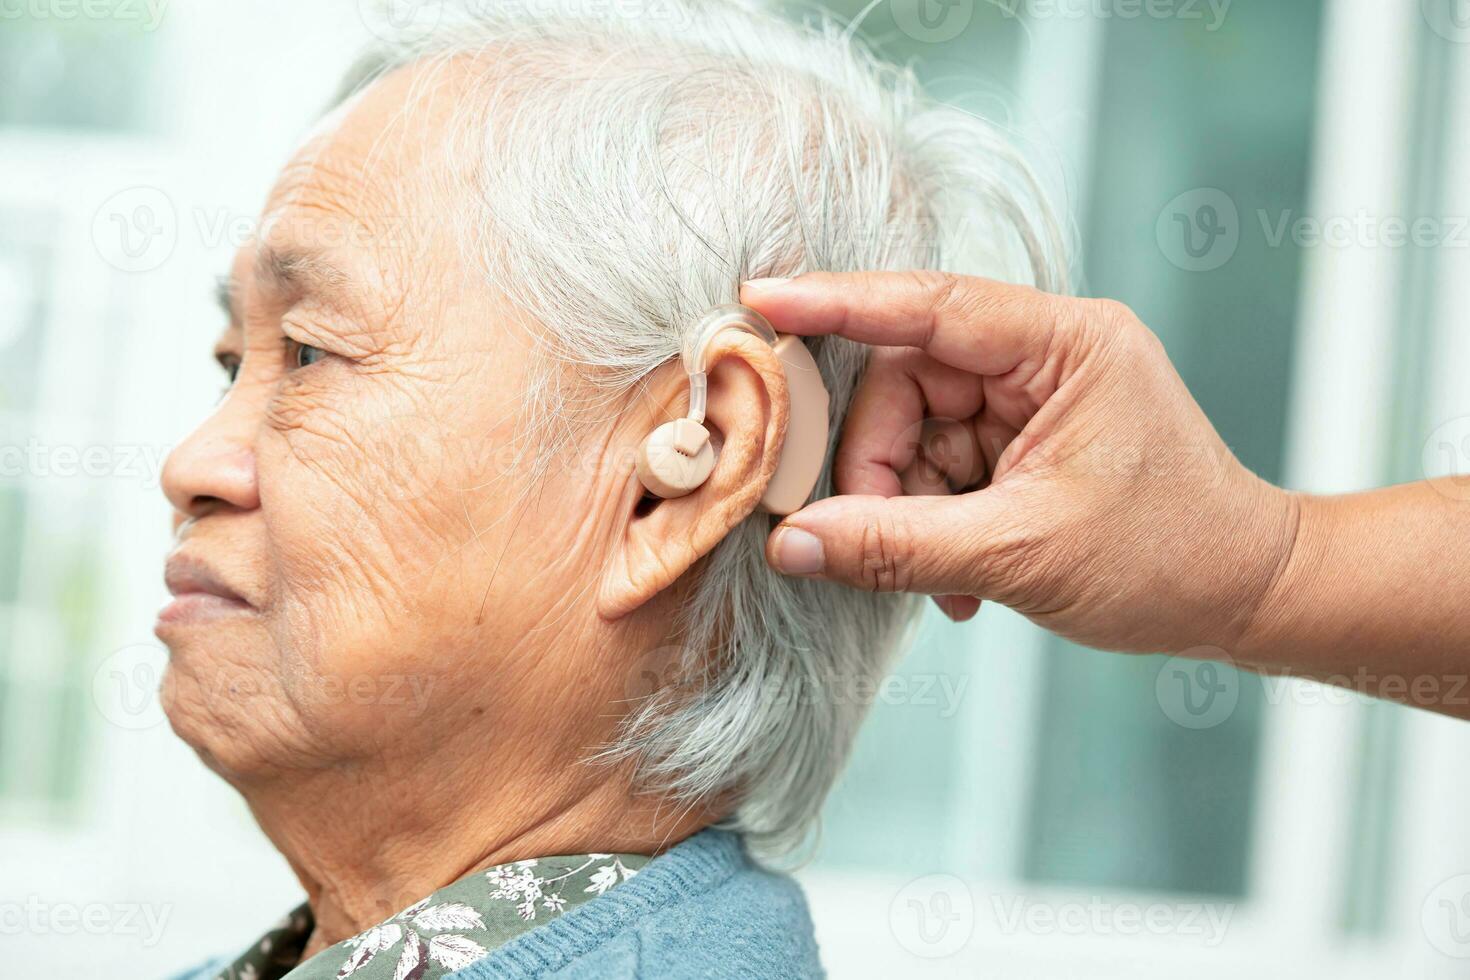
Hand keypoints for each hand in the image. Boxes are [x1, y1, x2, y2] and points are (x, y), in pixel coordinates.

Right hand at [742, 272, 1299, 656]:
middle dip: (879, 466)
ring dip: (907, 510)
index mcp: (1065, 344)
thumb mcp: (1024, 554)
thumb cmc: (1170, 559)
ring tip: (947, 580)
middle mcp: (1044, 357)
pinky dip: (933, 525)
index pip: (930, 306)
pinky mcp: (1023, 444)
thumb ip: (898, 547)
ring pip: (914, 433)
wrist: (1245, 597)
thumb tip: (791, 544)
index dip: (837, 302)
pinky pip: (941, 469)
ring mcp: (1032, 401)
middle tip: (865, 537)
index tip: (759, 299)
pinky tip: (965, 582)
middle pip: (906, 382)